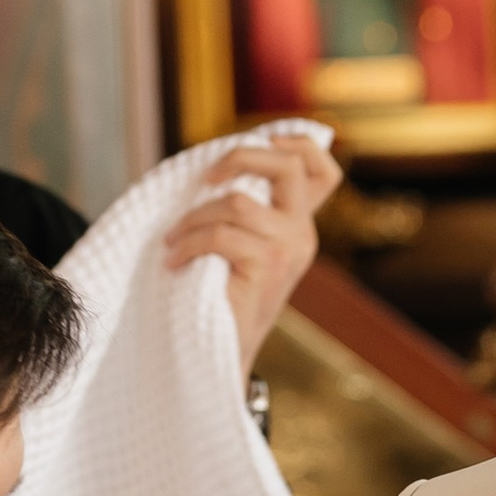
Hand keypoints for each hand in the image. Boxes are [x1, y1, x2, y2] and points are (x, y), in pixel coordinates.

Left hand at [163, 128, 338, 379]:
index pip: (322, 170)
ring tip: (173, 240)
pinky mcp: (266, 269)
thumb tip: (212, 167)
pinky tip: (174, 261)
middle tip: (204, 178)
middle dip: (240, 155)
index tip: (260, 139)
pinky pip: (220, 235)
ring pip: (237, 201)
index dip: (297, 141)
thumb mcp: (239, 247)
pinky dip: (188, 243)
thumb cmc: (220, 299)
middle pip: (289, 164)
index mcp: (299, 225)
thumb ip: (243, 211)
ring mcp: (287, 251)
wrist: (222, 357)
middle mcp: (302, 234)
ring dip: (193, 217)